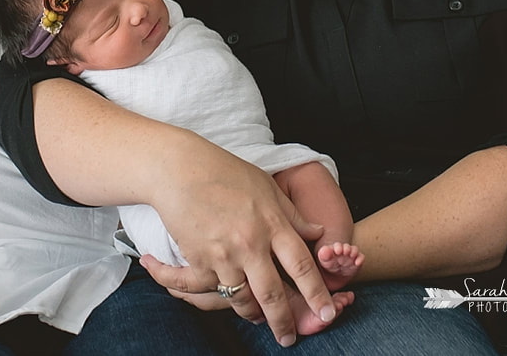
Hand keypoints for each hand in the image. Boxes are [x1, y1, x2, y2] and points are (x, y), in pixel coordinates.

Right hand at [147, 143, 334, 347]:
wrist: (179, 169)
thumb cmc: (223, 171)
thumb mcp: (265, 186)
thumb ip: (291, 214)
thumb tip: (315, 233)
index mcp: (272, 223)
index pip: (302, 265)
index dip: (317, 292)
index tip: (327, 311)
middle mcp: (251, 243)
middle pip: (274, 293)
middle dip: (284, 320)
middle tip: (289, 337)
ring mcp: (224, 255)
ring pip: (243, 299)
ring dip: (251, 315)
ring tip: (257, 320)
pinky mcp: (199, 260)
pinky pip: (208, 289)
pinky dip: (210, 294)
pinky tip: (212, 295)